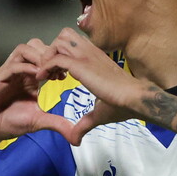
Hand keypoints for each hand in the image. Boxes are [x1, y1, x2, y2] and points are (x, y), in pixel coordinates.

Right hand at [0, 39, 74, 143]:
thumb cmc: (9, 123)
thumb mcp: (38, 122)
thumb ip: (57, 123)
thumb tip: (76, 136)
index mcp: (29, 76)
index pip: (44, 55)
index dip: (56, 61)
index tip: (65, 75)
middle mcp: (19, 70)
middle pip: (35, 45)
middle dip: (49, 54)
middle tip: (58, 70)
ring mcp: (8, 73)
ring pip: (23, 49)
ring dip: (38, 56)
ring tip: (48, 72)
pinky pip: (12, 65)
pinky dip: (26, 67)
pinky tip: (37, 77)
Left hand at [39, 28, 143, 143]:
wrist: (134, 99)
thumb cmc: (122, 104)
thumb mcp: (98, 112)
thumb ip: (84, 123)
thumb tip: (76, 140)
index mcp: (95, 57)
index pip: (72, 43)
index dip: (60, 55)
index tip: (58, 76)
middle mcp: (90, 52)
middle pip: (63, 35)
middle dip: (52, 51)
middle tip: (51, 72)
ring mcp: (86, 56)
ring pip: (58, 42)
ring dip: (48, 56)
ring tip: (47, 75)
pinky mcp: (82, 65)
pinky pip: (56, 58)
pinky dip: (46, 66)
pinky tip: (43, 79)